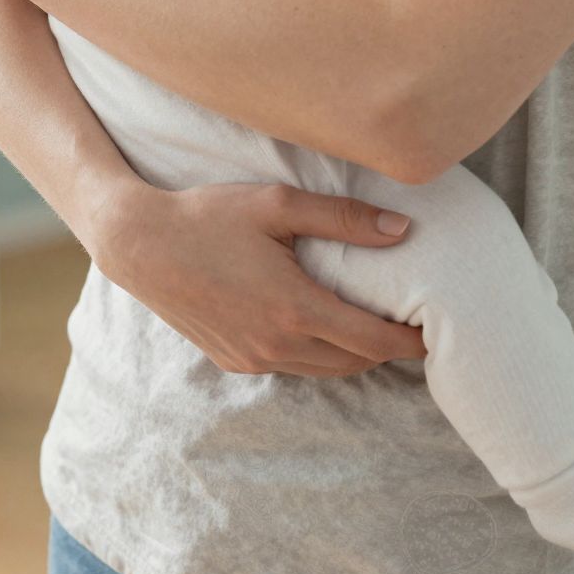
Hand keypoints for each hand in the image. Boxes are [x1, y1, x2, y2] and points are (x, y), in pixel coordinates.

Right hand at [94, 179, 427, 375]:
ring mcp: (253, 358)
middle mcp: (276, 344)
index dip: (410, 342)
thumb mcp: (278, 203)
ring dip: (353, 353)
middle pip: (355, 361)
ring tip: (373, 324)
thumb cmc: (209, 215)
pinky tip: (321, 324)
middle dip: (387, 348)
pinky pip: (293, 366)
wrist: (139, 244)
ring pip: (325, 369)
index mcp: (294, 308)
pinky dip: (317, 353)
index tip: (435, 332)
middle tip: (410, 323)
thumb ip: (344, 218)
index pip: (373, 341)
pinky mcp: (234, 361)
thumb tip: (403, 228)